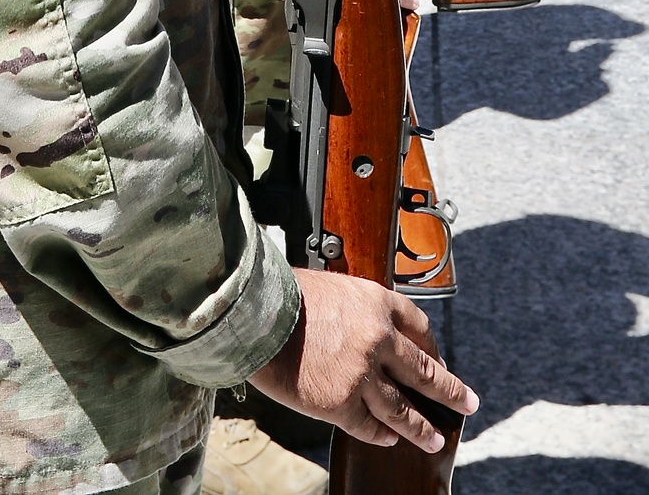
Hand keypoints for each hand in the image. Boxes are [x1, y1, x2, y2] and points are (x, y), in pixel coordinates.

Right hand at [250, 269, 478, 449]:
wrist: (259, 316)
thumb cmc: (288, 296)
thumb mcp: (334, 287)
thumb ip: (357, 311)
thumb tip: (367, 333)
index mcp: (378, 302)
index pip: (419, 325)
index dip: (431, 345)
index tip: (437, 357)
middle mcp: (379, 339)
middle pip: (425, 371)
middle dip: (450, 391)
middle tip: (468, 403)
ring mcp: (363, 375)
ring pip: (403, 409)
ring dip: (422, 427)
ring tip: (435, 438)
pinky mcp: (342, 404)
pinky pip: (369, 426)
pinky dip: (381, 435)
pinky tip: (389, 440)